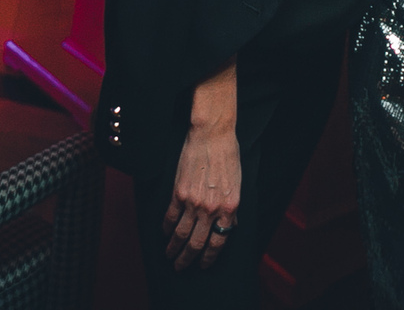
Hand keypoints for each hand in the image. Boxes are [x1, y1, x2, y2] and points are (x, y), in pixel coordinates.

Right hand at [164, 123, 240, 269]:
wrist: (213, 136)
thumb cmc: (229, 157)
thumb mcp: (238, 185)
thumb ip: (231, 208)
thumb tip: (229, 226)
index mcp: (229, 208)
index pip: (219, 242)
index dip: (209, 257)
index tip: (203, 265)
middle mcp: (211, 209)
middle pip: (197, 243)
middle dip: (188, 259)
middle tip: (181, 268)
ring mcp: (193, 202)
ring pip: (180, 234)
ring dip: (173, 249)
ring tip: (169, 256)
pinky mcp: (179, 193)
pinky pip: (170, 217)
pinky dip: (166, 228)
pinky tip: (164, 234)